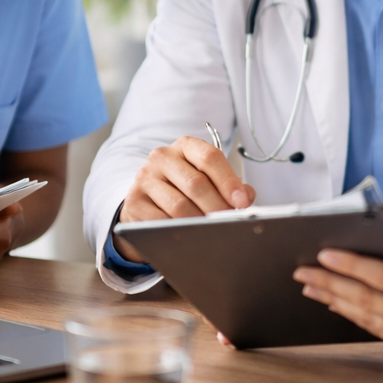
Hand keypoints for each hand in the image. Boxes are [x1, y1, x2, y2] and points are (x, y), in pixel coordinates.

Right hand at [114, 136, 254, 261]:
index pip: (210, 157)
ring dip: (199, 222)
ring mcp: (145, 178)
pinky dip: (178, 231)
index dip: (229, 181)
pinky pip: (160, 221)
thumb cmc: (183, 189)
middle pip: (196, 183)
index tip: (242, 201)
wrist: (147, 202)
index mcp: (185, 147)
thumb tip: (247, 197)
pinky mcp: (134, 202)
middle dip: (217, 206)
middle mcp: (162, 157)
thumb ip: (230, 186)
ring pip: (179, 205)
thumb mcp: (207, 180)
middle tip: (230, 223)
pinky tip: (189, 236)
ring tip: (213, 232)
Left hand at [293, 227, 382, 355]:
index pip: (381, 278)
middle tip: (303, 273)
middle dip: (331, 285)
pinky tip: (340, 306)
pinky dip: (357, 317)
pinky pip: (380, 330)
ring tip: (312, 288)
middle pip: (365, 301)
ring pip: (368, 319)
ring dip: (337, 303)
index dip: (350, 266)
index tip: (325, 254)